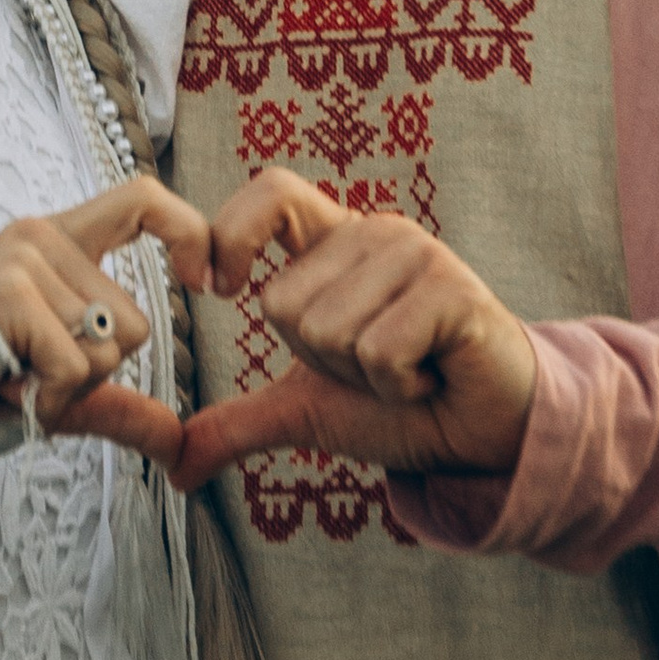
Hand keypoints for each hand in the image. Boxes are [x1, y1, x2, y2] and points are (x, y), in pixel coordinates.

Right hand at [0, 173, 204, 449]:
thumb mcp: (56, 389)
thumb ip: (115, 403)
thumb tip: (176, 441)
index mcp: (56, 241)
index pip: (142, 200)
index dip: (190, 233)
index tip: (208, 282)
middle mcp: (40, 237)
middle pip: (133, 322)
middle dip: (92, 373)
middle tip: (27, 372)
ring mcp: (21, 260)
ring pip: (108, 349)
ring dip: (64, 389)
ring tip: (7, 376)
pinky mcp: (7, 293)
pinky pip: (77, 367)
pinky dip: (49, 399)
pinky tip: (5, 390)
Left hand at [170, 170, 536, 496]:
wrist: (483, 438)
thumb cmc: (402, 407)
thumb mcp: (307, 411)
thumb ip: (240, 424)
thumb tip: (175, 467)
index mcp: (336, 243)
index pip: (269, 192)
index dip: (231, 234)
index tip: (219, 287)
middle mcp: (375, 234)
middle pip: (283, 303)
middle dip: (321, 362)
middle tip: (377, 366)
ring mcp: (418, 254)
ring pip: (327, 330)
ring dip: (363, 376)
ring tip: (408, 370)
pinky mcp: (453, 289)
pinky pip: (379, 350)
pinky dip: (398, 384)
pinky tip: (430, 377)